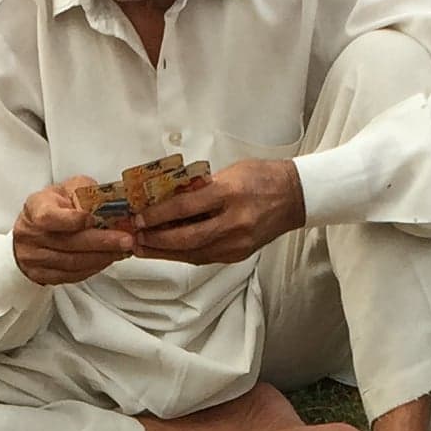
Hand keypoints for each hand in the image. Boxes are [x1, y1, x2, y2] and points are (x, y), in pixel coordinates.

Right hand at [12, 178, 140, 287]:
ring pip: (73, 263)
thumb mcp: (68, 188)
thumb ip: (87, 192)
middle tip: (126, 240)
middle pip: (68, 243)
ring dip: (102, 257)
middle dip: (102, 242)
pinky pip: (72, 275)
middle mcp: (31, 234)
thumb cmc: (55, 205)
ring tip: (123, 250)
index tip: (94, 219)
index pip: (50, 217)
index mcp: (35, 208)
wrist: (34, 228)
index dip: (72, 220)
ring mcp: (34, 257)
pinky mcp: (42, 275)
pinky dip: (94, 268)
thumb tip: (114, 204)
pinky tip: (109, 259)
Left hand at [133, 159, 304, 266]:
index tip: (139, 217)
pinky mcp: (238, 254)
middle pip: (186, 238)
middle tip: (135, 238)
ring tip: (143, 248)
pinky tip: (167, 252)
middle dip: (156, 240)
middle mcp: (234, 222)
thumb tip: (168, 198)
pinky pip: (204, 257)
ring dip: (165, 253)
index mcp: (230, 194)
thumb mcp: (229, 172)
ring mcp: (237, 242)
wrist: (295, 197)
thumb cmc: (261, 178)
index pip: (185, 207)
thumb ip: (201, 187)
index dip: (158, 215)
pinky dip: (183, 254)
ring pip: (193, 254)